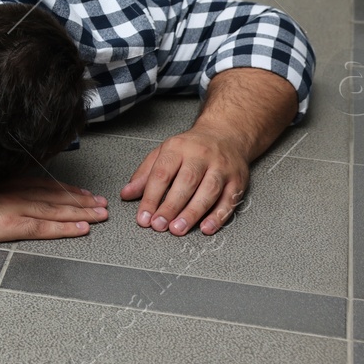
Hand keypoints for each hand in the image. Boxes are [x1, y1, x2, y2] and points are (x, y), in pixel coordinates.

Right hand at [0, 176, 107, 242]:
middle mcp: (12, 191)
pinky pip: (44, 227)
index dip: (66, 189)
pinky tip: (83, 229)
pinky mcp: (8, 224)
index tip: (83, 192)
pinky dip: (66, 227)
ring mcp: (12, 207)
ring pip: (56, 210)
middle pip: (55, 196)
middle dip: (82, 200)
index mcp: (2, 182)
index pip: (42, 185)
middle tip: (103, 204)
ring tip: (102, 215)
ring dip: (82, 212)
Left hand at [121, 128, 248, 236]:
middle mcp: (200, 156)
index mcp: (178, 148)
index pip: (162, 174)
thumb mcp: (163, 153)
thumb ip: (144, 174)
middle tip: (159, 225)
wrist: (226, 134)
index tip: (144, 217)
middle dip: (171, 206)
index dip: (151, 198)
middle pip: (186, 182)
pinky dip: (218, 216)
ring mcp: (221, 168)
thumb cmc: (191, 147)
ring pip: (208, 191)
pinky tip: (206, 228)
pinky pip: (229, 200)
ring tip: (178, 229)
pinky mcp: (237, 180)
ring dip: (193, 213)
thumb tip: (126, 194)